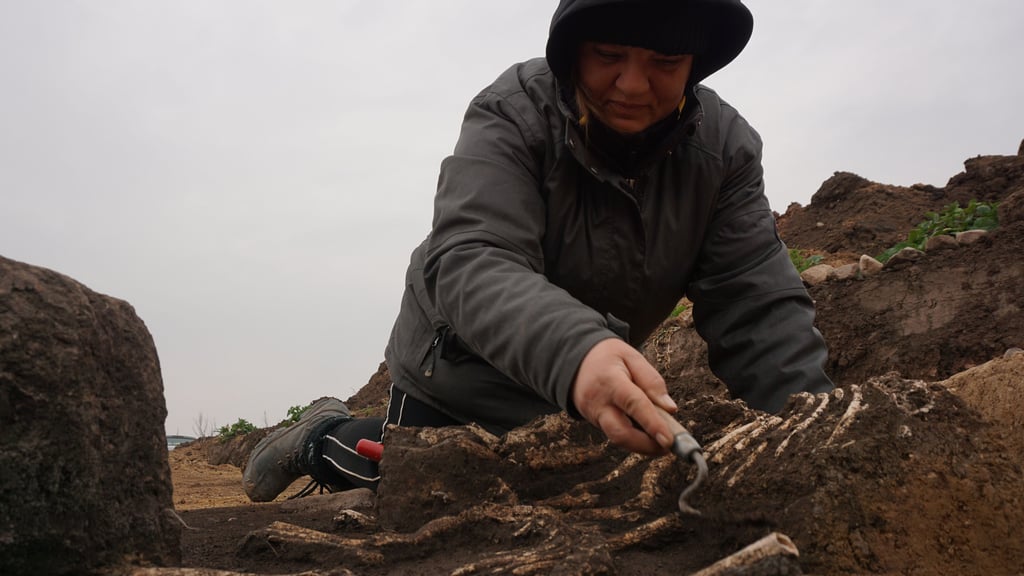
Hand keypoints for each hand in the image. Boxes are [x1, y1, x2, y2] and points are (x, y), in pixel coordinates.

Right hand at [571, 338, 678, 454]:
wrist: (575, 361)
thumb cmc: (608, 357)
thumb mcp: (632, 357)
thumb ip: (652, 381)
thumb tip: (670, 409)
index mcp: (610, 380)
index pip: (633, 404)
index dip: (652, 424)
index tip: (669, 440)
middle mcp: (598, 402)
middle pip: (621, 433)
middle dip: (646, 446)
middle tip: (668, 447)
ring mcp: (594, 415)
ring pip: (618, 439)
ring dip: (642, 446)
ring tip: (661, 443)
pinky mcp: (594, 423)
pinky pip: (616, 435)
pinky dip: (634, 439)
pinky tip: (647, 436)